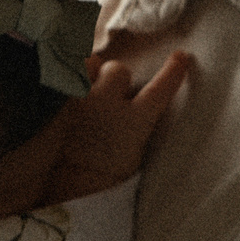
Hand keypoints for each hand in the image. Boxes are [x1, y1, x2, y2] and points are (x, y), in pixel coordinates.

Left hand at [43, 49, 189, 203]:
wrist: (60, 182)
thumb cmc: (99, 178)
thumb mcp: (131, 157)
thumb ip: (136, 127)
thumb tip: (138, 110)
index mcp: (134, 121)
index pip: (161, 89)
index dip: (173, 71)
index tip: (181, 57)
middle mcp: (109, 102)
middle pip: (118, 69)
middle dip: (114, 78)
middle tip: (108, 96)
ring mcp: (81, 97)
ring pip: (91, 63)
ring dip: (90, 72)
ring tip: (85, 89)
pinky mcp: (58, 96)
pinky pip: (66, 72)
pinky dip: (68, 78)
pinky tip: (66, 89)